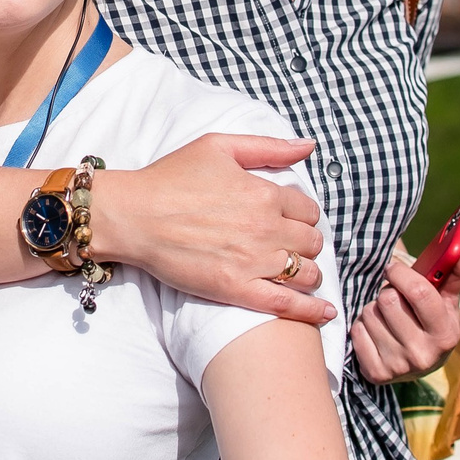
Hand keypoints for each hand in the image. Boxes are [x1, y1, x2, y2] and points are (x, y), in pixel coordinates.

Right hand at [92, 133, 334, 324]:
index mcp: (264, 193)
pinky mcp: (236, 289)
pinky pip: (286, 304)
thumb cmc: (171, 177)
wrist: (133, 215)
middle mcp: (265, 228)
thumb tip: (308, 146)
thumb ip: (268, 147)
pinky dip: (310, 310)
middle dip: (306, 242)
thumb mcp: (219, 147)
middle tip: (291, 245)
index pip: (308, 209)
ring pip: (305, 272)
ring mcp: (253, 261)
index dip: (302, 214)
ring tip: (300, 273)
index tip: (291, 219)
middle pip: (311, 241)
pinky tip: (325, 313)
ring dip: (308, 272)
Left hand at [351, 233, 459, 384]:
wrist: (419, 362)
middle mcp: (424, 355)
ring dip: (374, 309)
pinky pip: (357, 332)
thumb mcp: (448, 297)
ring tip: (389, 317)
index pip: (419, 292)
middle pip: (388, 300)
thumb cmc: (432, 319)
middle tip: (396, 298)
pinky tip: (378, 332)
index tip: (394, 269)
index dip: (401, 274)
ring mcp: (398, 367)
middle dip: (389, 292)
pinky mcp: (375, 374)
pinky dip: (363, 326)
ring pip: (370, 313)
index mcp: (446, 335)